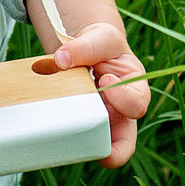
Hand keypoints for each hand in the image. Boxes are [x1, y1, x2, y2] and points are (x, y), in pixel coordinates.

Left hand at [53, 21, 149, 168]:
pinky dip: (60, 135)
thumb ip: (86, 46)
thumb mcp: (100, 37)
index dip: (123, 97)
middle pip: (122, 143)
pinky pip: (71, 140)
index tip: (105, 78)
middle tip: (87, 123)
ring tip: (62, 130)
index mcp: (135, 92)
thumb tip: (62, 59)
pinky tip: (47, 124)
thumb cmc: (101, 44)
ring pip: (95, 148)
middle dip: (106, 141)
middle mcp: (120, 115)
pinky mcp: (79, 127)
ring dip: (79, 142)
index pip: (137, 104)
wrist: (85, 51)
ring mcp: (100, 124)